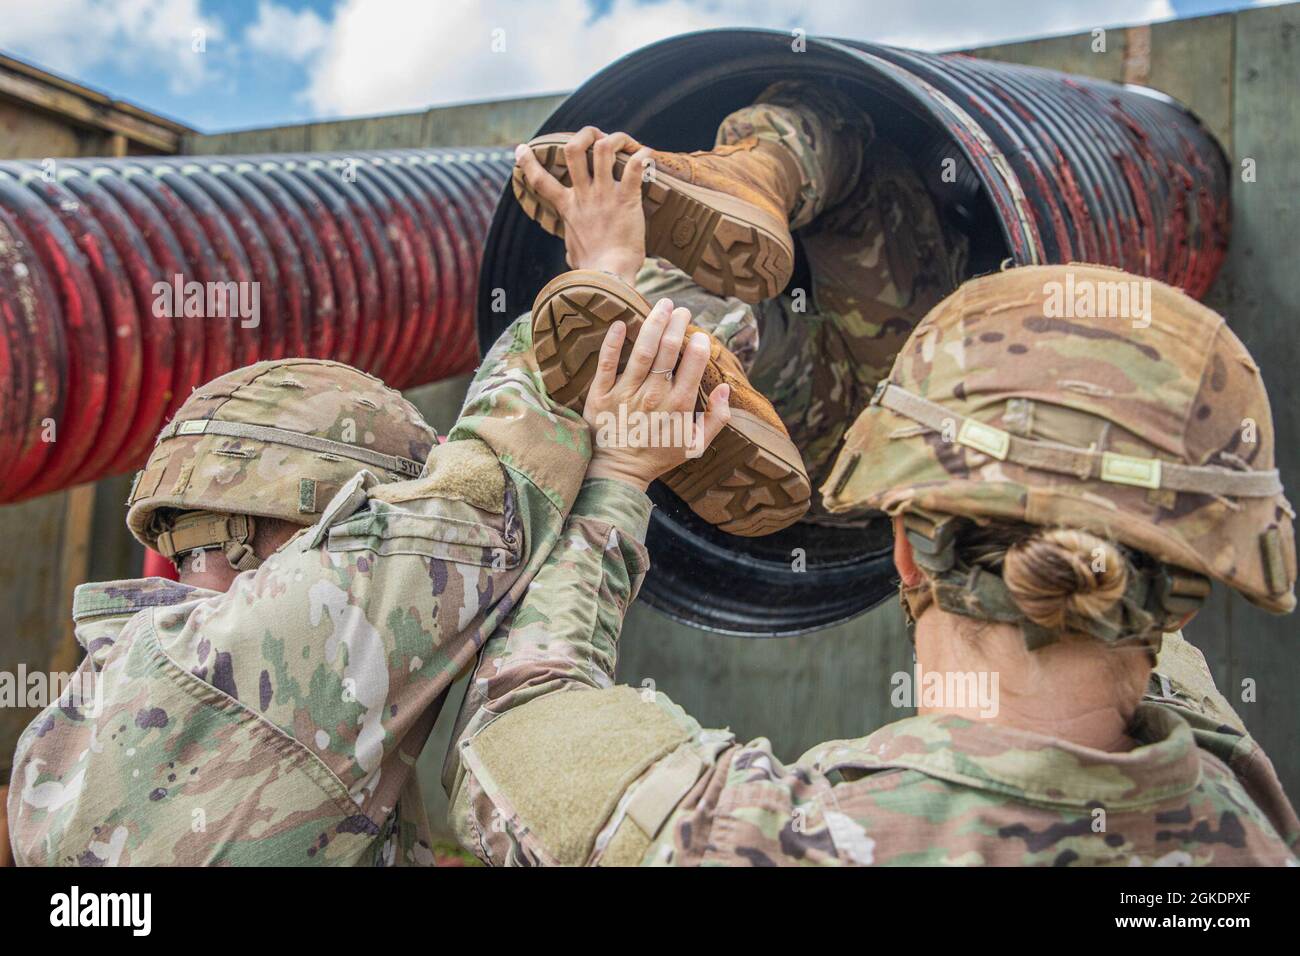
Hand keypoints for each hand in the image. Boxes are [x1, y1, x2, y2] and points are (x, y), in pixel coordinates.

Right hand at [514, 127, 652, 285]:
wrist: (608, 276)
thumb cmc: (593, 270)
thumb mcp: (574, 254)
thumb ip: (572, 246)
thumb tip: (571, 257)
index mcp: (568, 207)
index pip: (541, 181)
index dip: (528, 163)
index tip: (522, 148)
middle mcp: (584, 196)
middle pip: (573, 149)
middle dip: (585, 134)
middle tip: (597, 137)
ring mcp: (604, 195)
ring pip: (603, 148)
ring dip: (616, 139)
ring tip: (626, 143)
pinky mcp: (626, 199)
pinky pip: (634, 166)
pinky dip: (643, 155)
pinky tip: (648, 155)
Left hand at [582, 298, 730, 491]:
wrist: (618, 473)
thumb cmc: (658, 456)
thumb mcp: (695, 445)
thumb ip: (716, 419)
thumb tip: (724, 388)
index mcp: (679, 405)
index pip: (693, 364)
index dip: (698, 344)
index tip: (700, 334)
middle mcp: (654, 395)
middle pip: (668, 350)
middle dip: (677, 324)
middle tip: (682, 309)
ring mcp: (626, 393)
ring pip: (642, 351)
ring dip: (654, 323)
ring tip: (663, 304)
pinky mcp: (601, 394)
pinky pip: (606, 363)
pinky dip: (612, 342)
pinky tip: (621, 323)